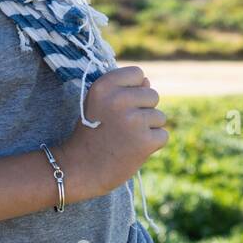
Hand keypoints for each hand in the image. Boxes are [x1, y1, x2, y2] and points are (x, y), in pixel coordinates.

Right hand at [55, 65, 167, 202]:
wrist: (80, 169)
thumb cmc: (90, 134)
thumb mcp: (97, 104)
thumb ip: (121, 90)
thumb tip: (147, 81)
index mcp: (104, 86)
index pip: (137, 73)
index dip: (132, 89)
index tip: (119, 105)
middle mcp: (118, 100)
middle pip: (152, 95)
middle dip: (142, 110)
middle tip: (121, 127)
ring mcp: (133, 120)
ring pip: (159, 116)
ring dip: (147, 129)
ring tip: (125, 139)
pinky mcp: (145, 141)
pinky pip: (163, 135)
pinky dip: (152, 144)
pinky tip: (133, 149)